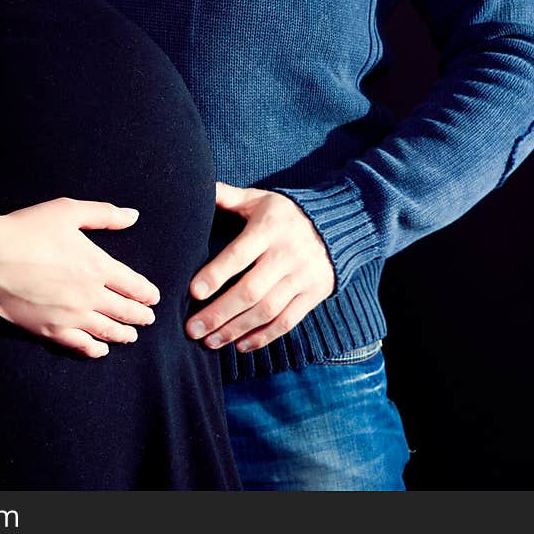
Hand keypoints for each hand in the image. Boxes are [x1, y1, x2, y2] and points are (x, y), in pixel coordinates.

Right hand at [0, 198, 160, 358]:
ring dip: (124, 334)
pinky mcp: (50, 330)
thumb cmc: (27, 229)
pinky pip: (80, 345)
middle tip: (148, 318)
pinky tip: (100, 350)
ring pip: (107, 331)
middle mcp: (90, 295)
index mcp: (98, 266)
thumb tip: (133, 215)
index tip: (154, 298)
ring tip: (132, 336)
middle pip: (125, 311)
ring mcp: (71, 316)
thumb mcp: (68, 211)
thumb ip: (104, 214)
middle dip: (140, 316)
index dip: (147, 293)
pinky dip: (94, 350)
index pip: (134, 285)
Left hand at [186, 182, 334, 352]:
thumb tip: (196, 188)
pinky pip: (287, 321)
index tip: (194, 291)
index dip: (216, 274)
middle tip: (192, 329)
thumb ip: (226, 196)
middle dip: (220, 313)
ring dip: (236, 329)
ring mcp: (303, 277)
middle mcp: (288, 254)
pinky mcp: (314, 294)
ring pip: (267, 310)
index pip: (240, 254)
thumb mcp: (259, 199)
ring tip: (210, 342)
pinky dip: (263, 336)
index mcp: (269, 228)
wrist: (341, 223)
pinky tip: (240, 345)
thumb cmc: (285, 213)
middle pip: (251, 290)